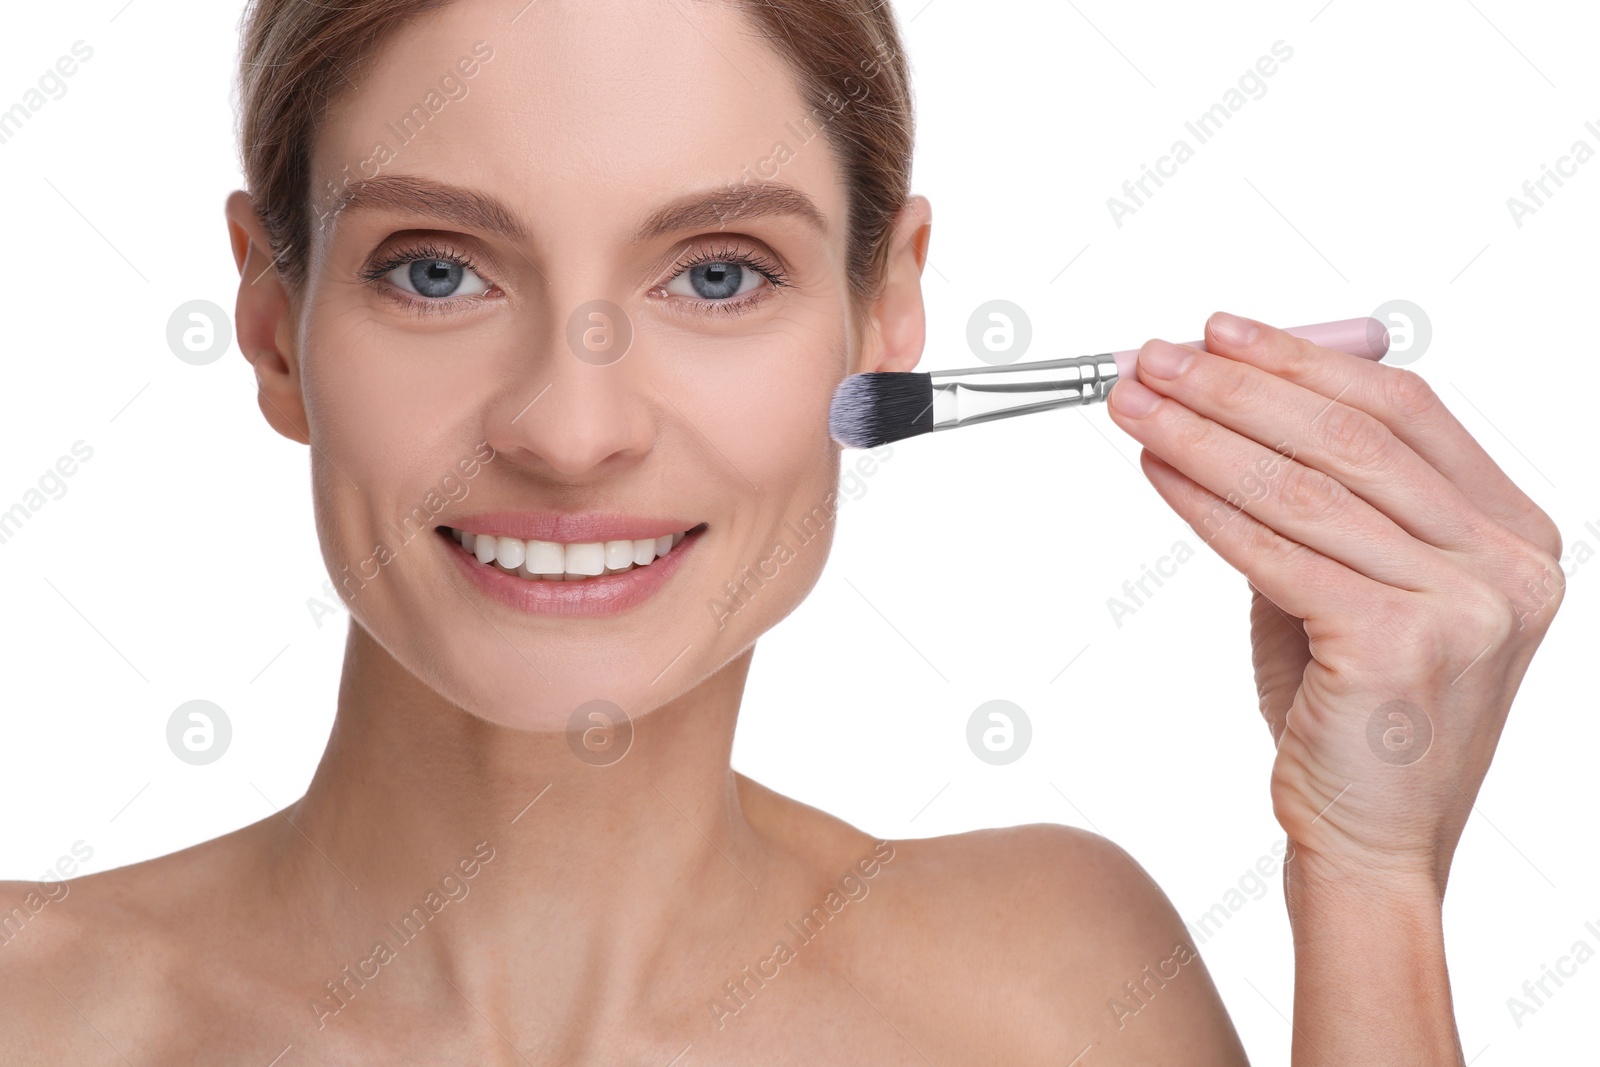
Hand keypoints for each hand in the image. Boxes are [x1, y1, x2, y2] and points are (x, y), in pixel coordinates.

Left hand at [1105, 311, 1565, 894]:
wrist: (1371, 843)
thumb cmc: (1354, 717)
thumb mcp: (1358, 588)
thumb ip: (1324, 500)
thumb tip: (1234, 401)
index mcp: (1513, 534)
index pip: (1404, 409)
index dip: (1305, 359)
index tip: (1220, 333)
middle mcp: (1507, 564)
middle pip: (1352, 435)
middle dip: (1236, 387)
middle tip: (1154, 358)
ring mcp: (1464, 606)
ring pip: (1305, 486)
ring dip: (1204, 433)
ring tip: (1136, 404)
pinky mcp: (1400, 646)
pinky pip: (1276, 550)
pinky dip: (1204, 502)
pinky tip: (1155, 472)